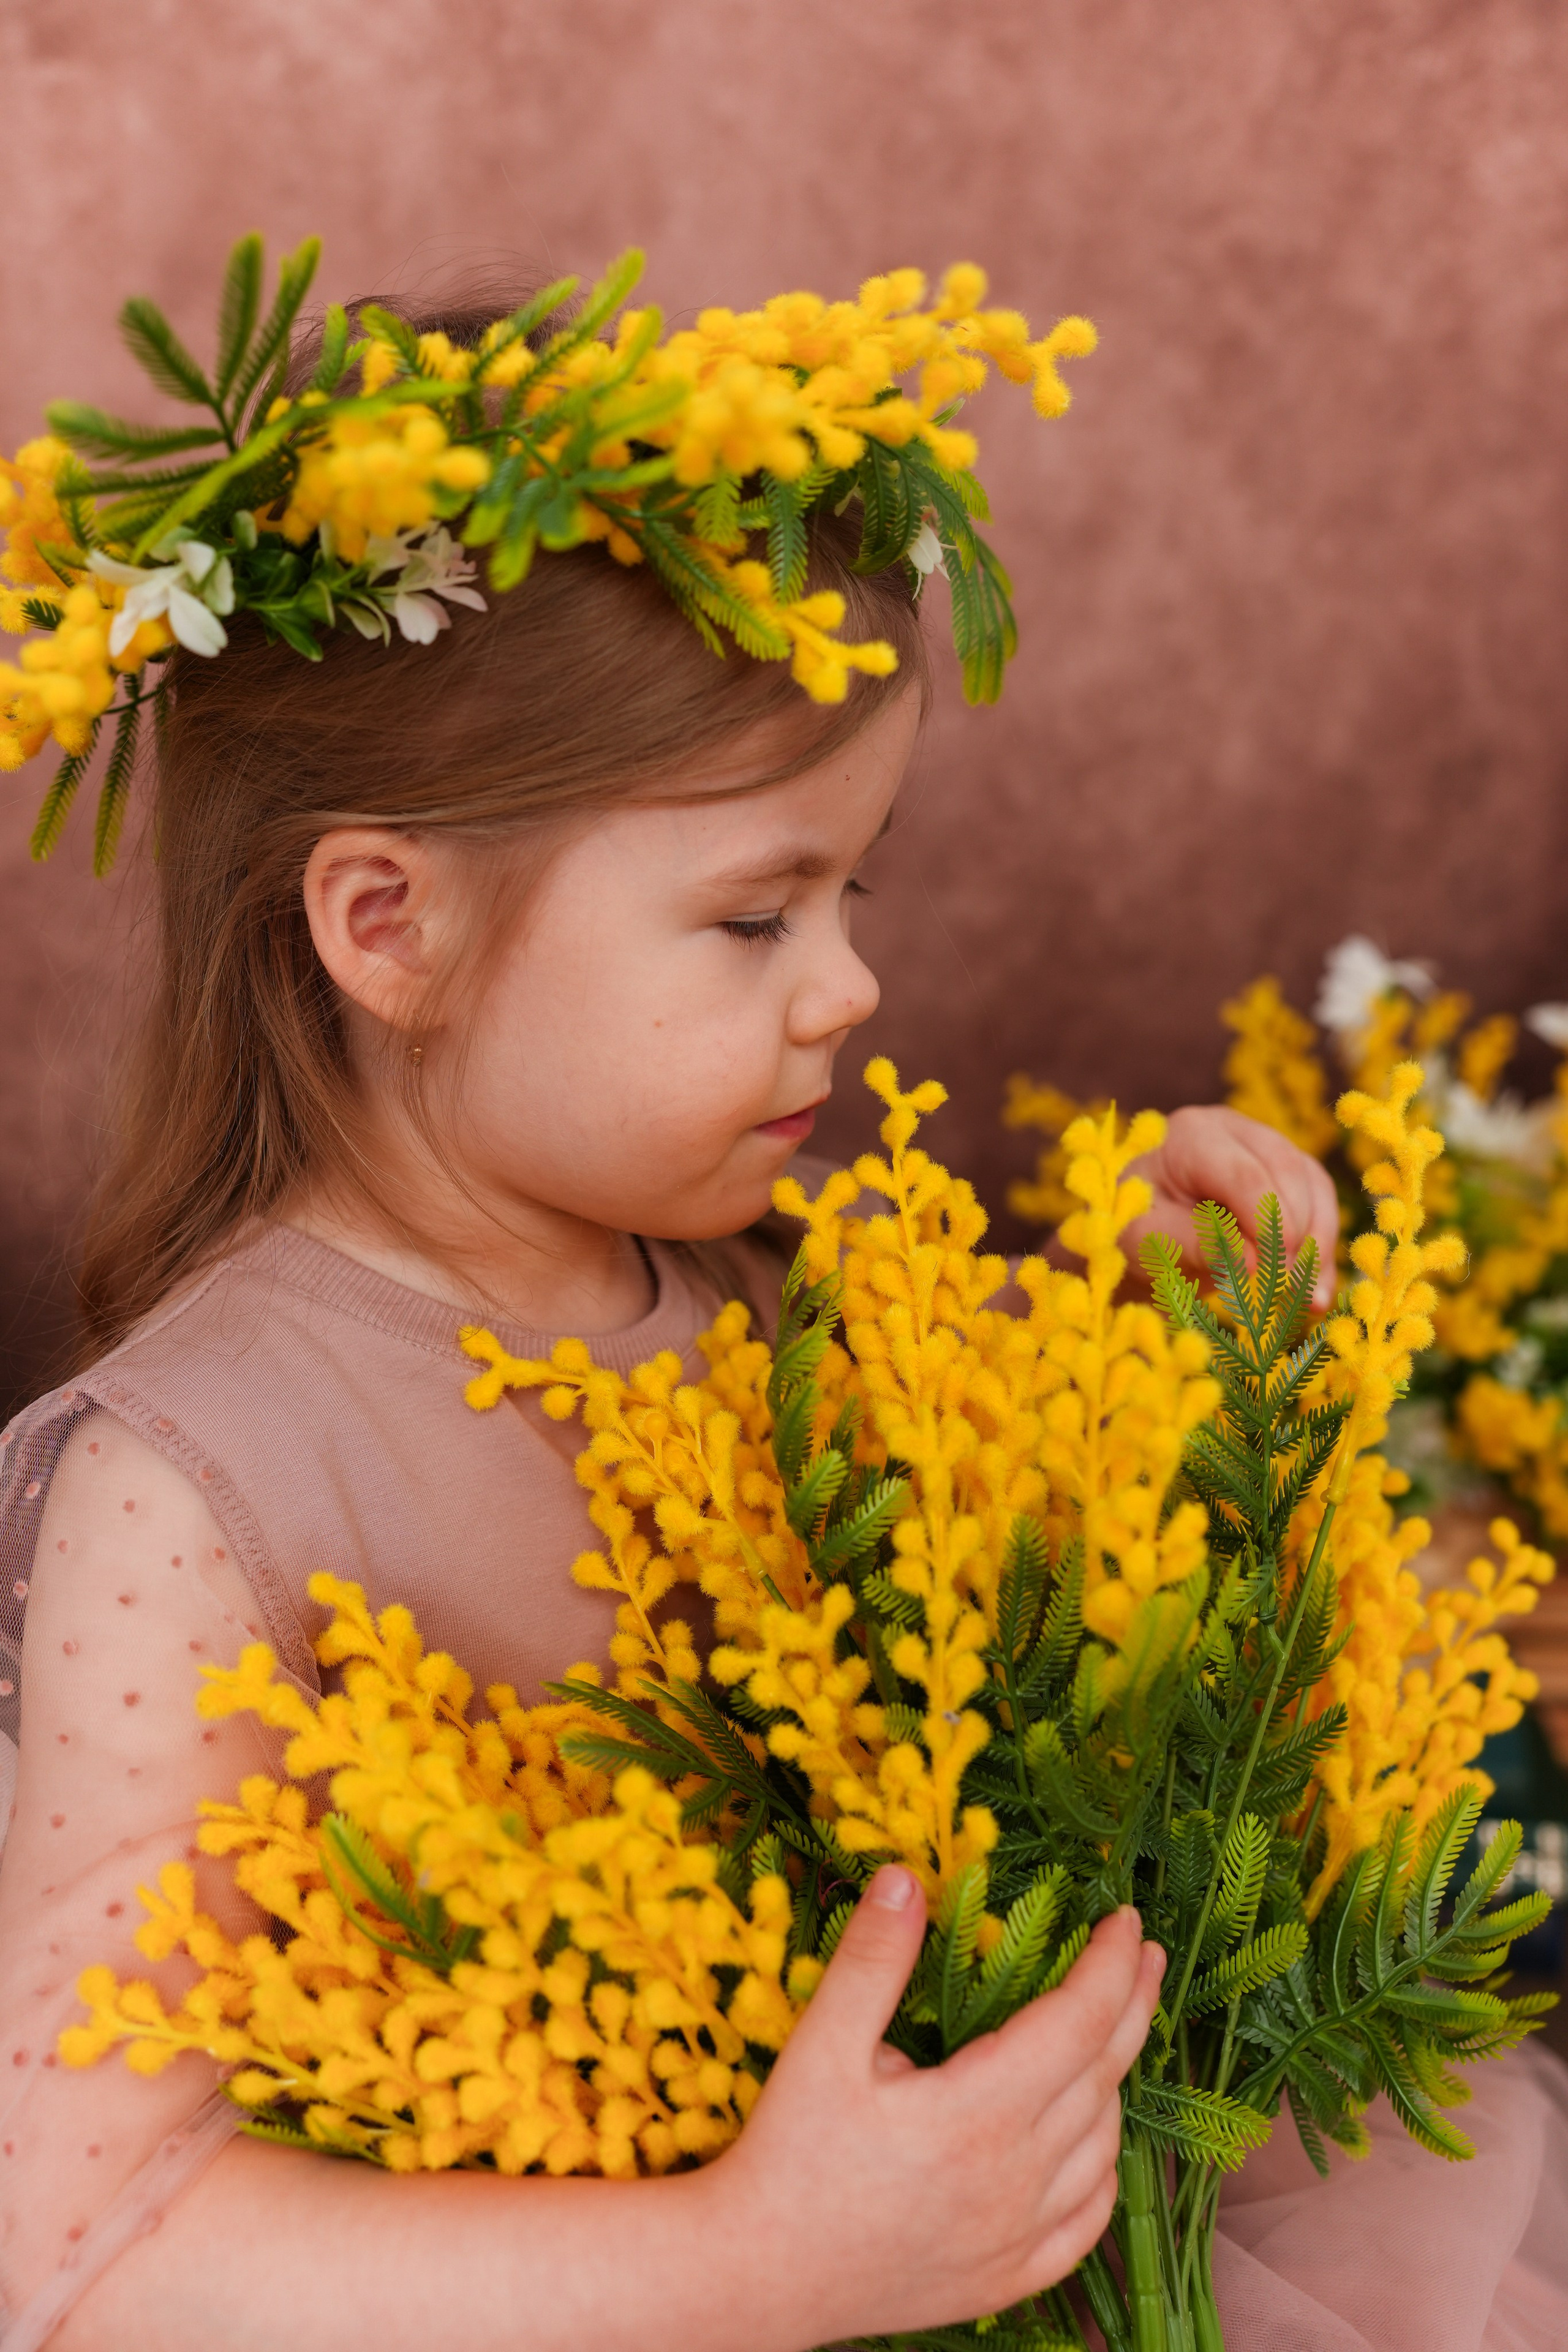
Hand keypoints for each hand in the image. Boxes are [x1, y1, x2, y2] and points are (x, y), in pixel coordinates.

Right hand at [706, 1870, 1164, 2349]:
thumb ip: (872, 1959)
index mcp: (980, 2114)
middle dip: (1133, 2003)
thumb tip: (907, 1876)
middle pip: (1105, 2074)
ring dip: (1117, 2079)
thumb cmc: (789, 2156)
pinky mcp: (1006, 2279)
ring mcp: (1018, 2237)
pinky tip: (1096, 2145)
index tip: (1123, 1918)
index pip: (1079, 2020)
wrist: (759, 2277)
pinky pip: (1086, 2222)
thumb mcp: (820, 2046)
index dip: (1110, 1965)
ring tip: (1110, 2030)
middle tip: (1144, 1951)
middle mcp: (1016, 2179)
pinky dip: (1104, 2168)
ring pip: (1104, 2147)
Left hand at [1123, 1105, 1339, 1308]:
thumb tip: (1256, 1262)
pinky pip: (1320, 1201)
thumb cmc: (1137, 1229)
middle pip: (1285, 1171)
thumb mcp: (1149, 1240)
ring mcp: (1264, 1143)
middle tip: (1289, 1288)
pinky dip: (1321, 1248)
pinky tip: (1315, 1291)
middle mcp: (1233, 1128)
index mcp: (1190, 1135)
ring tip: (1309, 1299)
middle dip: (1295, 1233)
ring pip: (1311, 1184)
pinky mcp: (1287, 1169)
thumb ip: (1197, 1245)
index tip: (1275, 1271)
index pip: (1242, 1173)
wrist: (1143, 1229)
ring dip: (1316, 1244)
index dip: (1266, 1222)